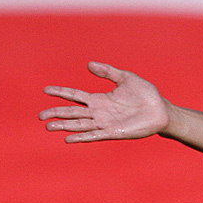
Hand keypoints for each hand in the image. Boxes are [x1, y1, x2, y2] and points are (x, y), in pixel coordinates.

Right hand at [40, 62, 169, 142]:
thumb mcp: (126, 78)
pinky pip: (94, 135)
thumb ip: (108, 72)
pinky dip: (82, 137)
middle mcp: (99, 112)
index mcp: (100, 99)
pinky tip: (68, 138)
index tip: (46, 90)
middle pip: (73, 113)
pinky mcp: (114, 132)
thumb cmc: (145, 94)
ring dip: (64, 126)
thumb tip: (89, 64)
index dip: (61, 92)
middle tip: (41, 116)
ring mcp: (105, 123)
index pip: (75, 95)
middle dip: (56, 114)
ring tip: (49, 127)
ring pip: (80, 125)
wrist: (161, 110)